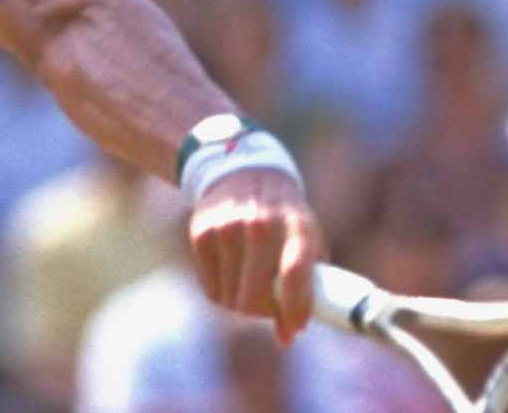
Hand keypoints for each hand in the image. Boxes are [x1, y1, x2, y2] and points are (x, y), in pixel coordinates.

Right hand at [186, 165, 324, 344]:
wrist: (242, 172)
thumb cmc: (283, 217)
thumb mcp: (306, 239)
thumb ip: (306, 286)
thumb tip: (288, 336)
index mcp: (297, 226)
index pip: (296, 274)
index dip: (295, 308)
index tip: (296, 327)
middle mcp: (260, 224)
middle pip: (256, 298)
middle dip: (264, 312)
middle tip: (270, 306)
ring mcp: (227, 227)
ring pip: (231, 300)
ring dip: (242, 302)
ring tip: (250, 282)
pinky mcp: (201, 233)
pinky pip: (211, 290)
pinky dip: (223, 291)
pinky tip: (231, 270)